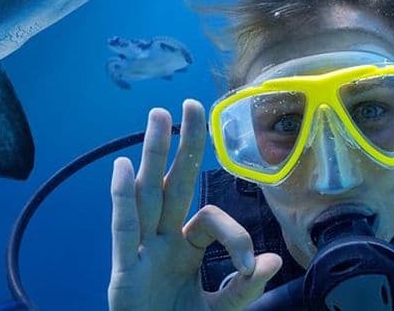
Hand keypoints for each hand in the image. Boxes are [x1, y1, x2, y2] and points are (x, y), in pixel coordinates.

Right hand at [108, 99, 281, 310]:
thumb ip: (243, 289)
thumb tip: (271, 261)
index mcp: (184, 248)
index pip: (210, 219)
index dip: (235, 234)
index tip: (253, 265)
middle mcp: (161, 242)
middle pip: (172, 185)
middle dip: (182, 145)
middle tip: (190, 104)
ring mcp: (141, 253)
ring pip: (147, 196)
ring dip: (152, 156)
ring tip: (157, 117)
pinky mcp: (124, 273)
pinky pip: (124, 231)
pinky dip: (122, 200)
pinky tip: (123, 167)